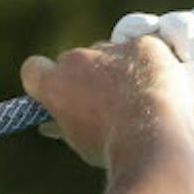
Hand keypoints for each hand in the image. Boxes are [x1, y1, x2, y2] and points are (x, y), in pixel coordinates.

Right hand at [19, 34, 193, 169]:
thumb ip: (63, 123)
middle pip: (75, 60)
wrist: (152, 140)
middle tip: (105, 101)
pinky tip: (158, 86)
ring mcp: (111, 49)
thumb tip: (50, 124)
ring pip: (109, 52)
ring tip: (138, 98)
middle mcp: (77, 59)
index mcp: (54, 84)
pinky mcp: (144, 45)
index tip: (58, 91)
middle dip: (85, 75)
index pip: (34, 68)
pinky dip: (149, 64)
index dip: (45, 79)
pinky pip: (143, 49)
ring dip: (117, 68)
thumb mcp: (79, 140)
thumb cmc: (112, 148)